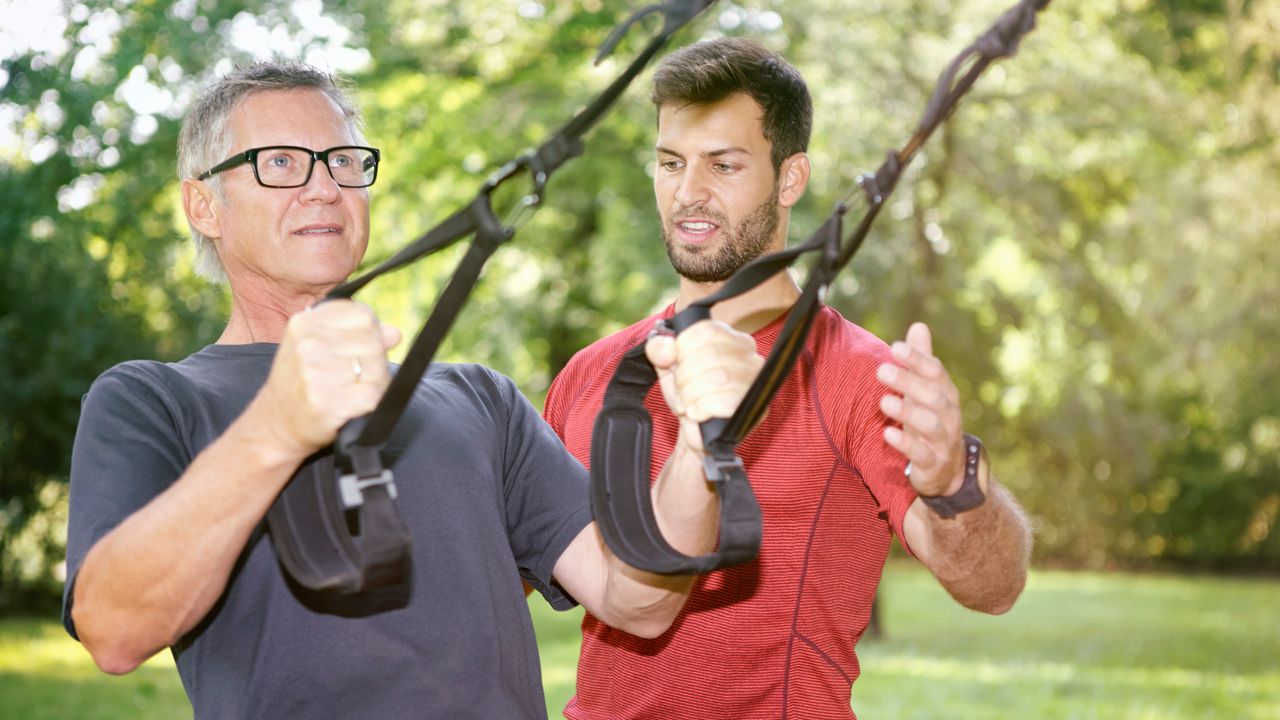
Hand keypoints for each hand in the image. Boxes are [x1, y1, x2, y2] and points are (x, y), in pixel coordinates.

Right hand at [257, 300, 401, 455]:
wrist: (275, 426)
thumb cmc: (299, 383)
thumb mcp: (315, 348)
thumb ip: (354, 333)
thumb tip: (395, 333)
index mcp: (305, 322)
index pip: (363, 315)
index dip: (370, 334)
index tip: (357, 350)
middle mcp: (309, 343)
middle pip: (374, 341)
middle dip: (375, 360)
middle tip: (354, 377)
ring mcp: (317, 372)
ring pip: (378, 368)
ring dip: (376, 383)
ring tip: (352, 391)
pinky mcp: (329, 402)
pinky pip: (375, 394)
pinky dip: (372, 402)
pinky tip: (354, 405)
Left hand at [646, 320, 762, 453]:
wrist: (695, 431)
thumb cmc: (688, 394)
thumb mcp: (666, 368)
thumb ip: (659, 349)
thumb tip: (666, 347)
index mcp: (730, 338)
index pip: (707, 330)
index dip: (683, 348)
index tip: (676, 364)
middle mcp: (749, 355)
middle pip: (711, 353)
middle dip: (685, 375)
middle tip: (681, 391)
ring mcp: (755, 381)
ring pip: (719, 377)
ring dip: (692, 393)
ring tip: (687, 404)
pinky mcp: (756, 408)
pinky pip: (727, 401)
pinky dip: (703, 408)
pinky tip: (696, 413)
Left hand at [876, 322, 964, 496]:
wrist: (948, 471)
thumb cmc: (930, 421)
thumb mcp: (927, 391)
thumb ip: (922, 361)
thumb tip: (918, 325)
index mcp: (946, 394)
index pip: (936, 372)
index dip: (918, 359)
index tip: (895, 347)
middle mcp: (949, 415)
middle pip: (933, 396)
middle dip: (909, 382)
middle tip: (881, 370)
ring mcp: (943, 441)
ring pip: (931, 424)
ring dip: (907, 412)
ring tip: (884, 401)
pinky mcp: (933, 464)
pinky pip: (922, 454)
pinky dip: (906, 444)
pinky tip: (887, 434)